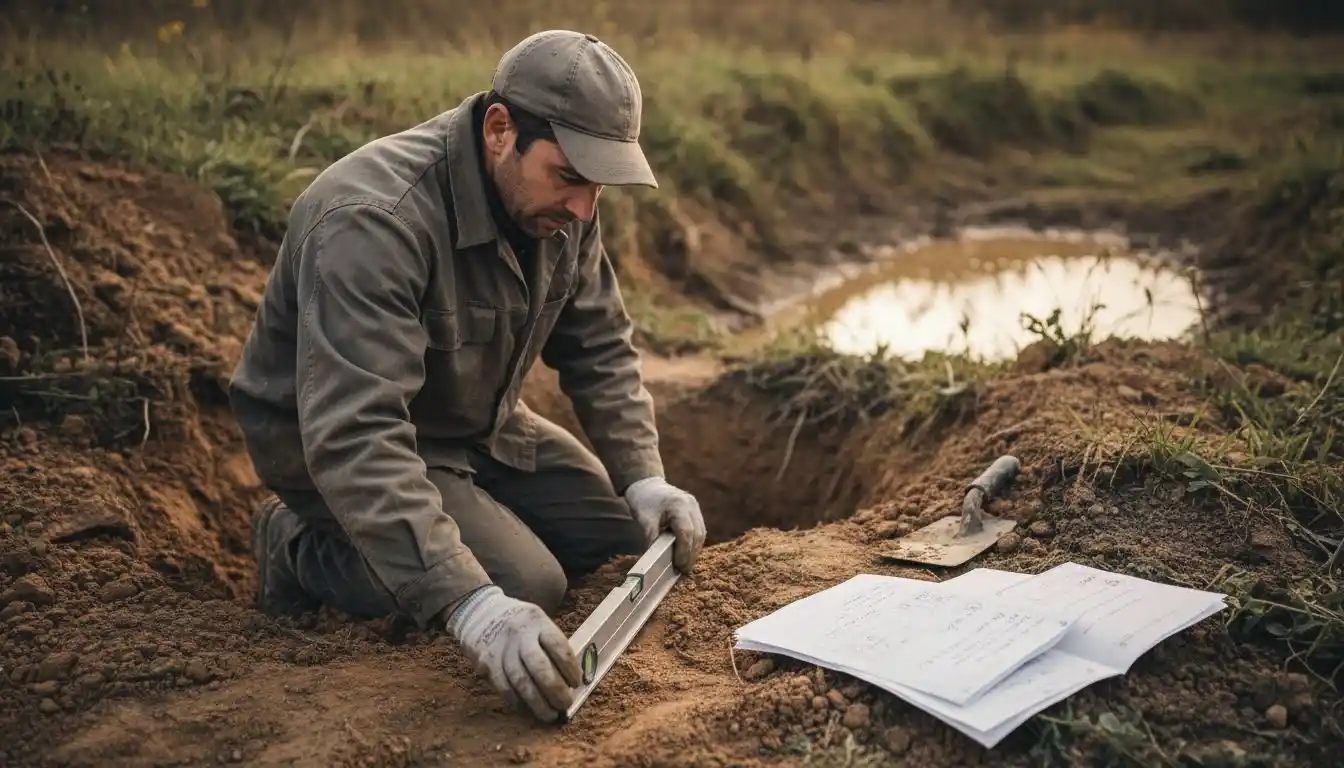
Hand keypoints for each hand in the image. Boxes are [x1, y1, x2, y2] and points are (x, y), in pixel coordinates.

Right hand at [446, 585, 581, 721]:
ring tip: (549, 714)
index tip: (577, 683)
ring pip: (521, 681)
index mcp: (538, 621)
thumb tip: (569, 679)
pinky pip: (504, 687)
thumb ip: (551, 645)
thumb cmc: (518, 622)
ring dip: (537, 702)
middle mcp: (520, 635)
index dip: (570, 668)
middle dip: (556, 690)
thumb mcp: (538, 622)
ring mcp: (502, 649)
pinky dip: (518, 701)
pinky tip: (527, 709)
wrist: (479, 611)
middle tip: (566, 704)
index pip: (558, 646)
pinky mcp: (487, 663)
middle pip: (540, 667)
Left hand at [624, 477, 705, 572]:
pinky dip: (694, 544)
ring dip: (694, 551)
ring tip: (685, 566)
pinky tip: (686, 554)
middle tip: (683, 571)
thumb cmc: (643, 501)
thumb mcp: (644, 519)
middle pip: (697, 534)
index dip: (684, 551)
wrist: (647, 484)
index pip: (686, 532)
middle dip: (691, 555)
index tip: (678, 566)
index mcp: (679, 505)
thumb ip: (651, 538)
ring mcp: (695, 507)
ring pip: (701, 534)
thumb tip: (655, 560)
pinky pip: (699, 530)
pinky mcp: (695, 511)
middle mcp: (691, 505)